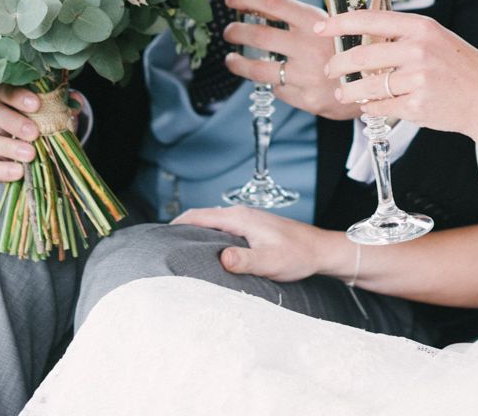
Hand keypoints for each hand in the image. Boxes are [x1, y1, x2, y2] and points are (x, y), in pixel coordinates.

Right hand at [0, 86, 82, 182]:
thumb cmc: (47, 120)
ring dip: (6, 146)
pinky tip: (19, 172)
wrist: (46, 145)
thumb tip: (75, 99)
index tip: (36, 104)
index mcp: (7, 97)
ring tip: (30, 154)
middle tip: (34, 133)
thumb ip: (63, 102)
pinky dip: (0, 170)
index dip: (16, 96)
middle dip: (11, 121)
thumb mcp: (56, 109)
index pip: (2, 89)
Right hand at [172, 205, 330, 282]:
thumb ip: (244, 260)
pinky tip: (208, 254)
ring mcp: (247, 221)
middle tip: (163, 248)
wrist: (320, 251)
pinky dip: (209, 239)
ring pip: (212, 225)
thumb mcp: (270, 262)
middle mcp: (241, 215)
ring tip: (180, 253)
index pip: (198, 215)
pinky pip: (223, 231)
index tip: (157, 238)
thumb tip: (221, 257)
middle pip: (202, 218)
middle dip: (181, 230)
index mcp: (240, 218)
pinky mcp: (253, 230)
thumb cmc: (298, 255)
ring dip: (196, 235)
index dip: (176, 225)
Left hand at [223, 0, 358, 119]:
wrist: (383, 82)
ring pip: (257, 68)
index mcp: (316, 22)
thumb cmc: (357, 47)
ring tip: (231, 59)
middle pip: (257, 35)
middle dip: (235, 31)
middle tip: (228, 31)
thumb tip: (268, 6)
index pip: (272, 2)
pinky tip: (273, 79)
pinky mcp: (306, 99)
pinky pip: (279, 89)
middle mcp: (308, 47)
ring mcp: (306, 75)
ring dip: (238, 62)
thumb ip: (305, 17)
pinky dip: (273, 83)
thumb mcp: (338, 23)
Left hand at [314, 9, 477, 139]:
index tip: (320, 27)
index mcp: (420, 27)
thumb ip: (401, 35)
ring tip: (343, 92)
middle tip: (329, 70)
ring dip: (348, 91)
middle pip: (361, 56)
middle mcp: (418, 50)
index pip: (369, 20)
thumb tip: (361, 35)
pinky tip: (368, 105)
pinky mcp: (417, 106)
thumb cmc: (457, 66)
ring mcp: (418, 79)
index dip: (339, 23)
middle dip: (337, 65)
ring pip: (366, 85)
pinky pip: (380, 106)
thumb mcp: (434, 38)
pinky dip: (369, 107)